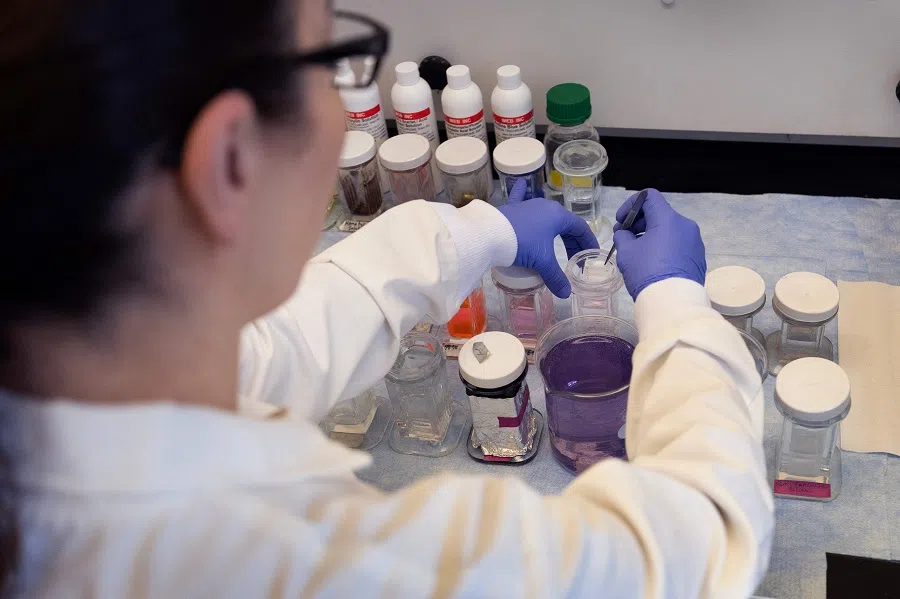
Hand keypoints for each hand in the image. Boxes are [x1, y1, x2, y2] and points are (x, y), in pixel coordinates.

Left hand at [498, 179, 598, 297]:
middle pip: (564, 224)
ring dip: (554, 229)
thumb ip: (555, 277)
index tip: (591, 254)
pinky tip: (521, 184)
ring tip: (559, 241)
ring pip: (546, 217)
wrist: (489, 234)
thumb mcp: (541, 261)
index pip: (580, 228)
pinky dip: (521, 193)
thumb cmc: (521, 244)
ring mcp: (527, 205)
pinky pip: (519, 198)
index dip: (588, 242)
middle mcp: (544, 206)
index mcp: (557, 216)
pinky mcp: (511, 209)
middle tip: (574, 259)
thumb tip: (565, 293)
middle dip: (572, 242)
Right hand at [613, 188, 705, 299]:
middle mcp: (685, 225)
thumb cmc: (647, 272)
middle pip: (659, 214)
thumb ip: (623, 236)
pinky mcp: (697, 257)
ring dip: (651, 235)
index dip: (630, 204)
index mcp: (668, 219)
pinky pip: (677, 244)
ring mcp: (694, 242)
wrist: (673, 302)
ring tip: (637, 252)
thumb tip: (625, 234)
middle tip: (624, 237)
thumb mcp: (626, 252)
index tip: (621, 221)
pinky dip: (663, 247)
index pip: (649, 197)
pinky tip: (653, 263)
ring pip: (669, 230)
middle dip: (639, 222)